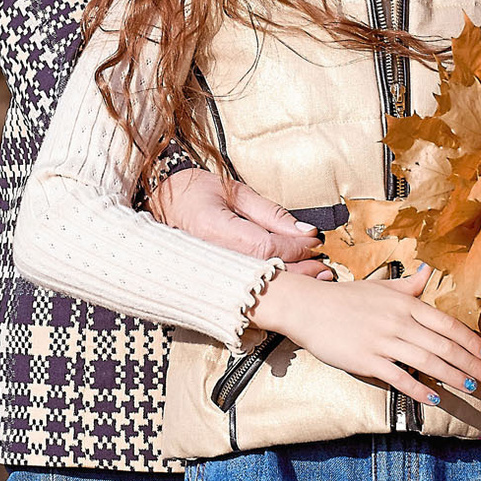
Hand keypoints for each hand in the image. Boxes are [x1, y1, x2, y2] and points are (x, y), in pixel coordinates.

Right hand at [150, 167, 326, 274]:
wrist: (156, 203)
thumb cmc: (192, 192)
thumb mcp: (233, 191)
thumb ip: (269, 212)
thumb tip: (303, 230)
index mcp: (214, 230)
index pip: (265, 247)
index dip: (295, 248)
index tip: (315, 242)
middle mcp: (209, 257)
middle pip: (263, 273)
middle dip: (298, 272)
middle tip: (324, 270)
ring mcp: (206, 272)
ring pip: (255, 285)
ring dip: (287, 283)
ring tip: (313, 280)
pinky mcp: (207, 281)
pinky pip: (241, 289)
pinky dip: (266, 288)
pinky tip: (284, 286)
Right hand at [250, 265, 480, 408]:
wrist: (309, 308)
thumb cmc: (345, 297)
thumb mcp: (380, 287)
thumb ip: (407, 287)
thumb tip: (426, 273)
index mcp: (404, 304)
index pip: (446, 324)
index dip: (469, 340)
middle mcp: (398, 322)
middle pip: (443, 346)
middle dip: (470, 364)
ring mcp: (383, 342)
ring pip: (428, 363)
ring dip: (454, 377)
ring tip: (471, 388)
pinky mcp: (367, 360)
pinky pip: (400, 377)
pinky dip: (419, 389)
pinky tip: (435, 398)